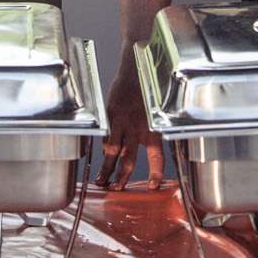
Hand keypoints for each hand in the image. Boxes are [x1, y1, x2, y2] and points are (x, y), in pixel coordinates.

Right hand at [94, 51, 163, 189]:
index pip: (157, 157)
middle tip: (117, 189)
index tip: (153, 187)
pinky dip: (103, 148)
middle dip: (122, 177)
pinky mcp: (110, 115)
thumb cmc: (150, 89)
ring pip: (112, 151)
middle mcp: (137, 127)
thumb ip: (151, 132)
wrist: (138, 67)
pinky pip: (105, 136)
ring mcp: (121, 122)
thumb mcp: (157, 112)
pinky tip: (101, 156)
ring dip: (106, 168)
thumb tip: (148, 150)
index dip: (155, 173)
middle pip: (129, 159)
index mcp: (153, 128)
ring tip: (101, 181)